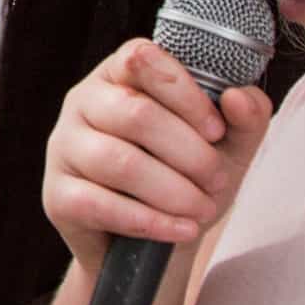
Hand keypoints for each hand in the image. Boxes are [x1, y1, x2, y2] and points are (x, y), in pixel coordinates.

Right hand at [43, 39, 269, 271]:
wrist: (155, 245)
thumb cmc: (187, 178)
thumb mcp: (228, 146)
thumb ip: (247, 116)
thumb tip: (239, 98)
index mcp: (120, 74)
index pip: (142, 59)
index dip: (184, 92)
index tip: (217, 130)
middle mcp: (83, 102)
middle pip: (136, 114)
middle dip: (189, 153)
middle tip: (217, 181)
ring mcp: (64, 148)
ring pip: (120, 162)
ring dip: (174, 191)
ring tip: (203, 210)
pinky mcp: (57, 195)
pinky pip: (102, 205)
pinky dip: (152, 221)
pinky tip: (181, 229)